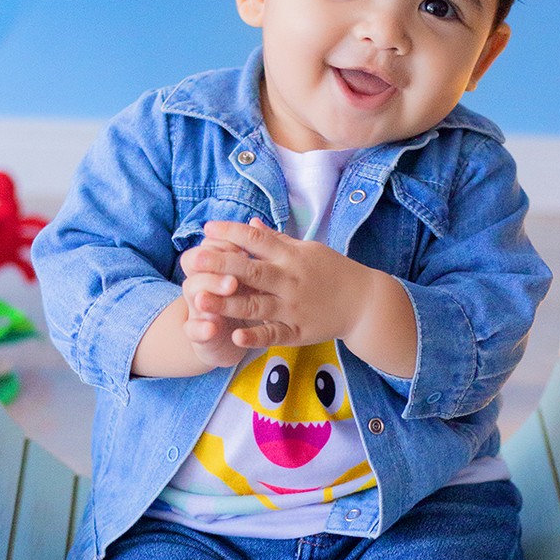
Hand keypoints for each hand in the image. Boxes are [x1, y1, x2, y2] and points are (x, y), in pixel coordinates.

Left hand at [180, 218, 376, 352]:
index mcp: (292, 256)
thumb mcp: (308, 250)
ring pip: (256, 304)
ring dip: (227, 303)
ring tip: (200, 300)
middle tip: (193, 259)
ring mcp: (294, 307)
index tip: (207, 229)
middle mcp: (291, 280)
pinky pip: (274, 334)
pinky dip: (255, 335)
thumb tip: (249, 224)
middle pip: (251, 270)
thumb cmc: (333, 272)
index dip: (232, 233)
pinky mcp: (298, 331)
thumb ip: (277, 240)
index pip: (257, 240)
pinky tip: (235, 335)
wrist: (365, 303)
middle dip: (221, 264)